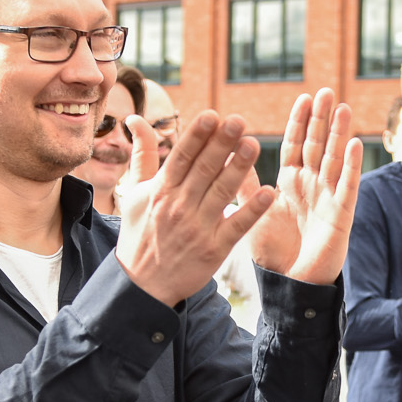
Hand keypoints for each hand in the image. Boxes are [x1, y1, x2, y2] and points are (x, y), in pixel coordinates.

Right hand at [115, 110, 274, 304]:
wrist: (142, 285)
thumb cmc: (139, 232)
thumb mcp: (134, 192)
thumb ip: (142, 154)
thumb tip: (135, 118)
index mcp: (160, 190)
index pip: (181, 157)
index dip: (196, 136)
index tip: (212, 115)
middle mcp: (178, 206)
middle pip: (203, 170)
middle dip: (221, 144)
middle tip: (239, 121)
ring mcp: (197, 229)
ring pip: (221, 193)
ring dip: (238, 168)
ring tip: (254, 145)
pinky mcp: (214, 250)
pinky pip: (236, 227)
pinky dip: (251, 210)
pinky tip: (267, 193)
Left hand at [247, 89, 361, 284]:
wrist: (289, 284)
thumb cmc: (273, 251)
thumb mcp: (253, 212)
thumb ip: (244, 185)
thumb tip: (229, 155)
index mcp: (291, 182)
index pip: (296, 145)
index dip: (300, 122)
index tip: (303, 97)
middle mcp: (312, 185)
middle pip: (318, 145)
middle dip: (322, 119)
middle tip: (327, 91)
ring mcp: (328, 198)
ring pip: (335, 160)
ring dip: (339, 134)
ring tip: (343, 108)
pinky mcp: (340, 215)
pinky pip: (347, 187)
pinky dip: (351, 167)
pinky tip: (354, 145)